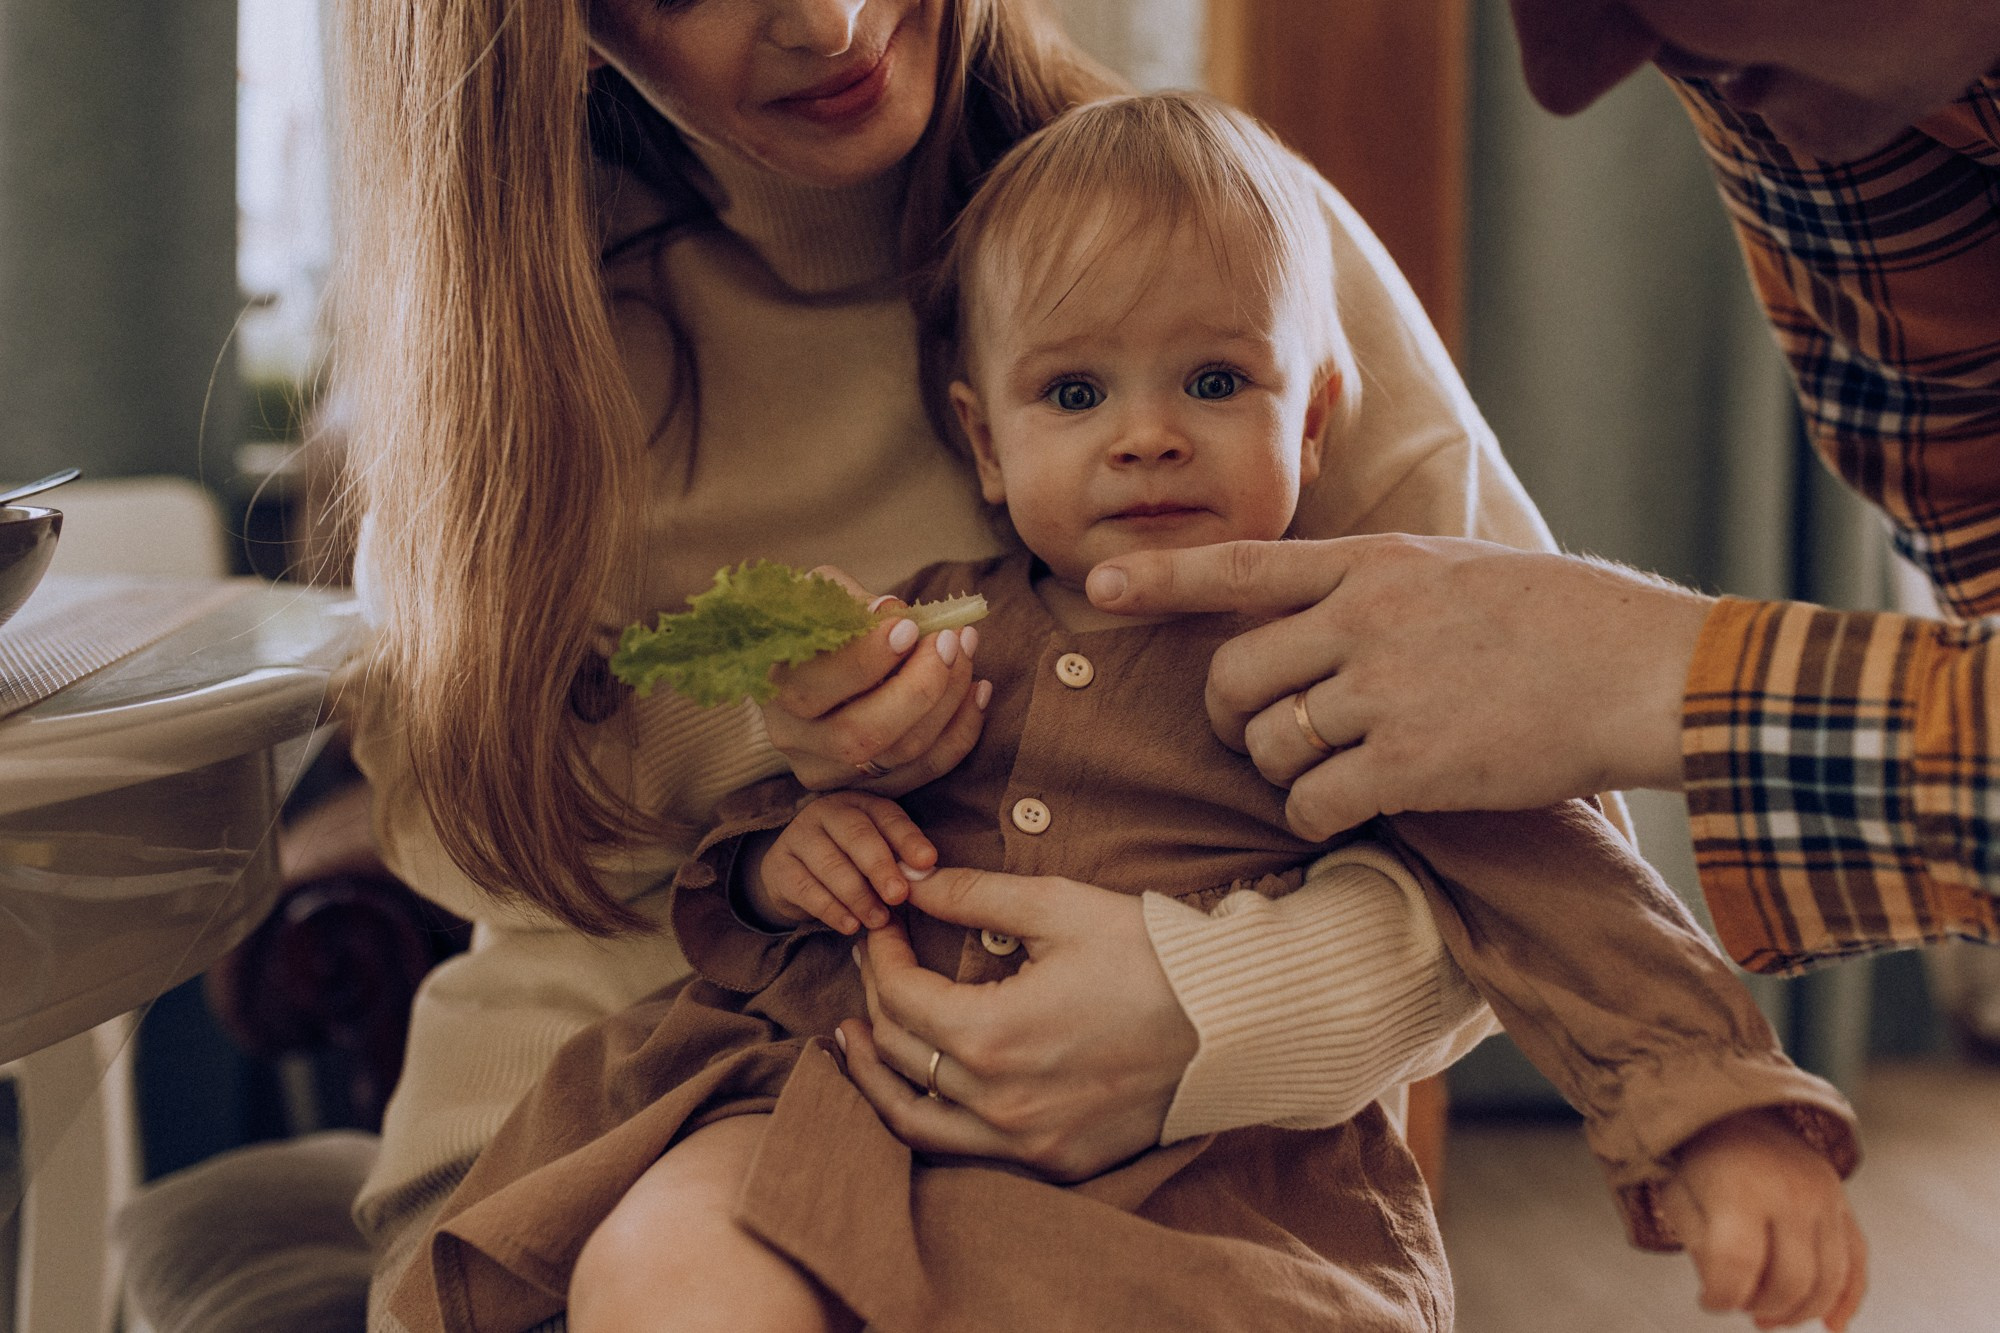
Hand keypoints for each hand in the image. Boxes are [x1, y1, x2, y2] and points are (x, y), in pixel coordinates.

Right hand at [746, 792, 937, 933]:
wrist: (795, 875)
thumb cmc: (851, 863)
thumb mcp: (877, 855)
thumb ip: (900, 862)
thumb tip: (925, 877)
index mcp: (860, 803)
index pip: (887, 816)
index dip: (908, 839)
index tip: (928, 862)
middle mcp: (827, 812)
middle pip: (856, 835)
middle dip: (880, 867)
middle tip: (899, 895)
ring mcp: (799, 836)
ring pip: (830, 864)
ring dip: (858, 895)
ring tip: (878, 920)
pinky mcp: (778, 866)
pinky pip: (806, 889)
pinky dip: (831, 910)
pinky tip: (850, 926)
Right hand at [761, 566, 988, 795]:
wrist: (808, 664)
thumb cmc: (818, 620)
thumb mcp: (820, 596)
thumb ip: (850, 602)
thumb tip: (890, 613)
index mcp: (773, 688)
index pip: (814, 686)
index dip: (868, 659)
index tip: (910, 626)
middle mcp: (794, 738)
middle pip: (862, 734)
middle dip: (920, 686)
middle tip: (951, 640)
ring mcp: (830, 770)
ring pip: (900, 753)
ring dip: (948, 701)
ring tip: (967, 651)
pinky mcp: (867, 787)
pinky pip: (925, 770)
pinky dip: (961, 731)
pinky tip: (979, 689)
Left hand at [836, 868, 1197, 1180]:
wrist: (1236, 1024)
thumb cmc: (1153, 957)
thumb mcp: (1060, 907)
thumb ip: (974, 895)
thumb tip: (913, 883)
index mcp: (993, 1035)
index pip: (900, 996)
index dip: (880, 954)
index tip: (884, 926)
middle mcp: (1000, 1102)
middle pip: (899, 1053)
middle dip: (875, 1000)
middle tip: (872, 965)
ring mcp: (1027, 1142)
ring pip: (914, 1121)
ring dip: (876, 1078)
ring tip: (856, 1042)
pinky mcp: (1055, 1162)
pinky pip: (964, 1151)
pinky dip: (928, 1118)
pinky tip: (921, 1088)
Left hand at [1085, 536, 1713, 838]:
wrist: (1643, 670)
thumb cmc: (1562, 619)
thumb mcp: (1458, 568)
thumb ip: (1377, 586)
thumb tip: (1311, 617)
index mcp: (1376, 563)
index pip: (1244, 565)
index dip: (1163, 576)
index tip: (1099, 581)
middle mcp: (1366, 620)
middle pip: (1234, 676)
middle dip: (1225, 717)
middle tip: (1249, 736)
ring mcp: (1385, 692)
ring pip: (1269, 744)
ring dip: (1276, 771)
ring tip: (1320, 773)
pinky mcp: (1411, 764)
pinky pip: (1313, 801)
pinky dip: (1311, 815)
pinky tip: (1341, 812)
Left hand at [1660, 1109, 1866, 1329]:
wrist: (1739, 1113)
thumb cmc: (1701, 1165)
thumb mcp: (1681, 1198)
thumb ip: (1703, 1250)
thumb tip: (1736, 1297)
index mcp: (1741, 1189)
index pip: (1737, 1263)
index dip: (1721, 1297)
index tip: (1707, 1301)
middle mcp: (1792, 1193)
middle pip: (1791, 1280)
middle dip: (1762, 1307)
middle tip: (1740, 1305)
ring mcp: (1826, 1200)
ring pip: (1828, 1280)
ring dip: (1799, 1312)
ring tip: (1767, 1316)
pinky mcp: (1844, 1206)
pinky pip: (1857, 1262)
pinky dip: (1847, 1300)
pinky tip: (1831, 1327)